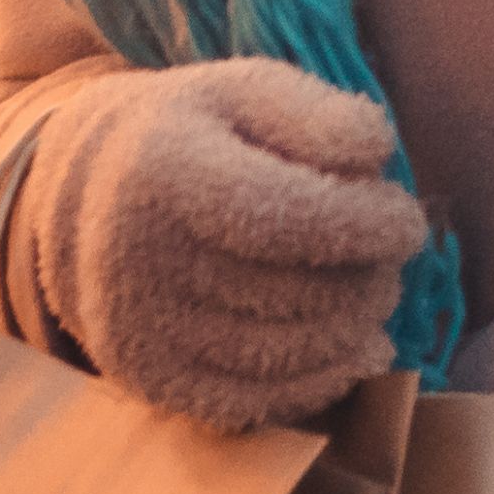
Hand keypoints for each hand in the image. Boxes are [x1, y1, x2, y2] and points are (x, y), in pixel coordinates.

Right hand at [38, 57, 427, 428]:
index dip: (366, 226)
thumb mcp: (245, 92)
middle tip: (387, 259)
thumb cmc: (190, 133)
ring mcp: (141, 328)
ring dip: (353, 329)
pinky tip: (353, 350)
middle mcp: (140, 258)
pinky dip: (321, 381)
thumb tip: (378, 154)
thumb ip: (316, 114)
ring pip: (288, 352)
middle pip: (297, 292)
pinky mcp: (150, 379)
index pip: (290, 217)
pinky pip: (259, 402)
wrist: (86, 193)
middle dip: (367, 278)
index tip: (408, 223)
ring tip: (368, 293)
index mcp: (164, 170)